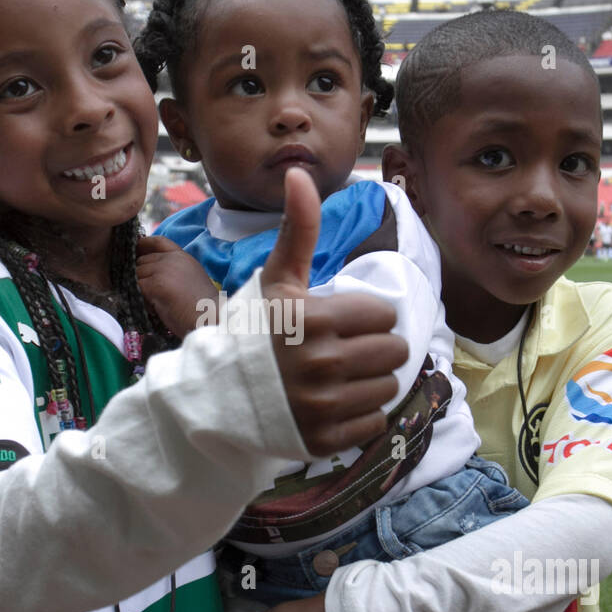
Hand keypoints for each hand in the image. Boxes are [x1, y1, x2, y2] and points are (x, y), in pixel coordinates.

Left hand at [136, 236, 218, 337]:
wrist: (210, 319)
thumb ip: (172, 271)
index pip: (158, 241)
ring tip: (153, 304)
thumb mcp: (189, 279)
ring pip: (137, 274)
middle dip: (140, 275)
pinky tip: (152, 309)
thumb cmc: (202, 307)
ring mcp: (163, 269)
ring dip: (140, 289)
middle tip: (148, 294)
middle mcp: (172, 258)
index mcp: (182, 256)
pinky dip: (140, 299)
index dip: (143, 244)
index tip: (134, 251)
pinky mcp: (156, 284)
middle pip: (142, 260)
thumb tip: (148, 275)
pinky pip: (137, 287)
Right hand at [260, 167, 407, 456]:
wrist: (218, 397)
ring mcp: (323, 406)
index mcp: (313, 320)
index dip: (365, 316)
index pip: (383, 315)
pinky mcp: (325, 440)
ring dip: (370, 382)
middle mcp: (320, 364)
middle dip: (374, 348)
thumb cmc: (253, 333)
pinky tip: (334, 405)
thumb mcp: (276, 280)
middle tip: (343, 350)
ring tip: (339, 378)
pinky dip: (360, 415)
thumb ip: (299, 229)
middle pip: (393, 351)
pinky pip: (373, 423)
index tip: (339, 322)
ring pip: (388, 387)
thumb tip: (300, 171)